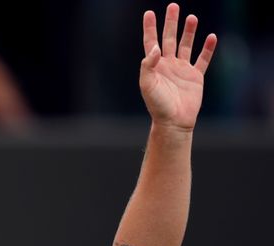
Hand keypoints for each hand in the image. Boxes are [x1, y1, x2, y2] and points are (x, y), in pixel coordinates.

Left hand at [140, 3, 216, 130]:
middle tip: (173, 6)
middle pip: (170, 39)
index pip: (151, 42)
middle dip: (171, 23)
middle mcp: (168, 65)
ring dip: (189, 32)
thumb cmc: (157, 105)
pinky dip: (207, 49)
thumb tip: (156, 47)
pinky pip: (202, 60)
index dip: (150, 28)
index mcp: (155, 66)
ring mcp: (182, 70)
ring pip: (186, 46)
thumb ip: (148, 65)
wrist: (173, 121)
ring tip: (192, 17)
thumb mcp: (147, 84)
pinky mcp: (195, 77)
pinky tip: (211, 37)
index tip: (149, 13)